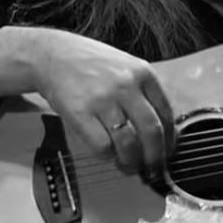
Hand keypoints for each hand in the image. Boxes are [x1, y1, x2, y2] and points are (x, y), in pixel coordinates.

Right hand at [32, 30, 174, 174]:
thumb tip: (160, 130)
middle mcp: (126, 85)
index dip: (170, 139)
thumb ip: (144, 93)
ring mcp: (103, 99)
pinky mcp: (80, 113)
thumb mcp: (126, 67)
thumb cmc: (90, 63)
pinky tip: (106, 152)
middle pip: (152, 131)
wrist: (52, 55)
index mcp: (143, 73)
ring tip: (128, 164)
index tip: (167, 152)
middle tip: (153, 168)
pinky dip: (107, 156)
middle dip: (155, 157)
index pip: (167, 114)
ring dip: (131, 161)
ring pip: (128, 143)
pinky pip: (102, 146)